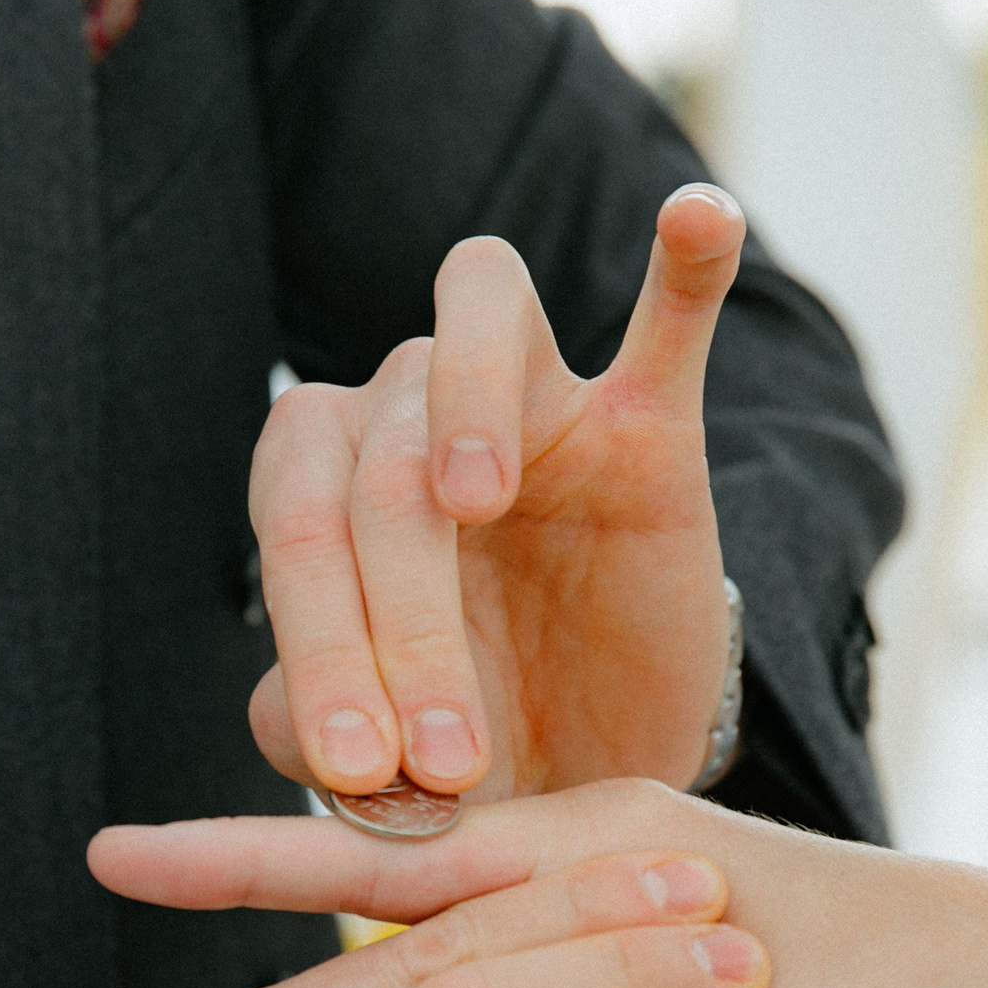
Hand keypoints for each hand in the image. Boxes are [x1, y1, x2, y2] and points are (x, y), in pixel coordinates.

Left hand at [249, 187, 746, 801]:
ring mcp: (535, 402)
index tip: (361, 770)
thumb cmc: (470, 731)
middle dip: (398, 621)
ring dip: (464, 396)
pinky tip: (697, 218)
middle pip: (378, 462)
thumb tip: (289, 725)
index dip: (320, 647)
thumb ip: (309, 727)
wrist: (603, 741)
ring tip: (475, 501)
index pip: (300, 527)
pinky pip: (669, 317)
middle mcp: (407, 411)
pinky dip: (684, 263)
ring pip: (478, 322)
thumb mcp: (387, 757)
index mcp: (323, 485)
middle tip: (445, 757)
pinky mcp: (649, 421)